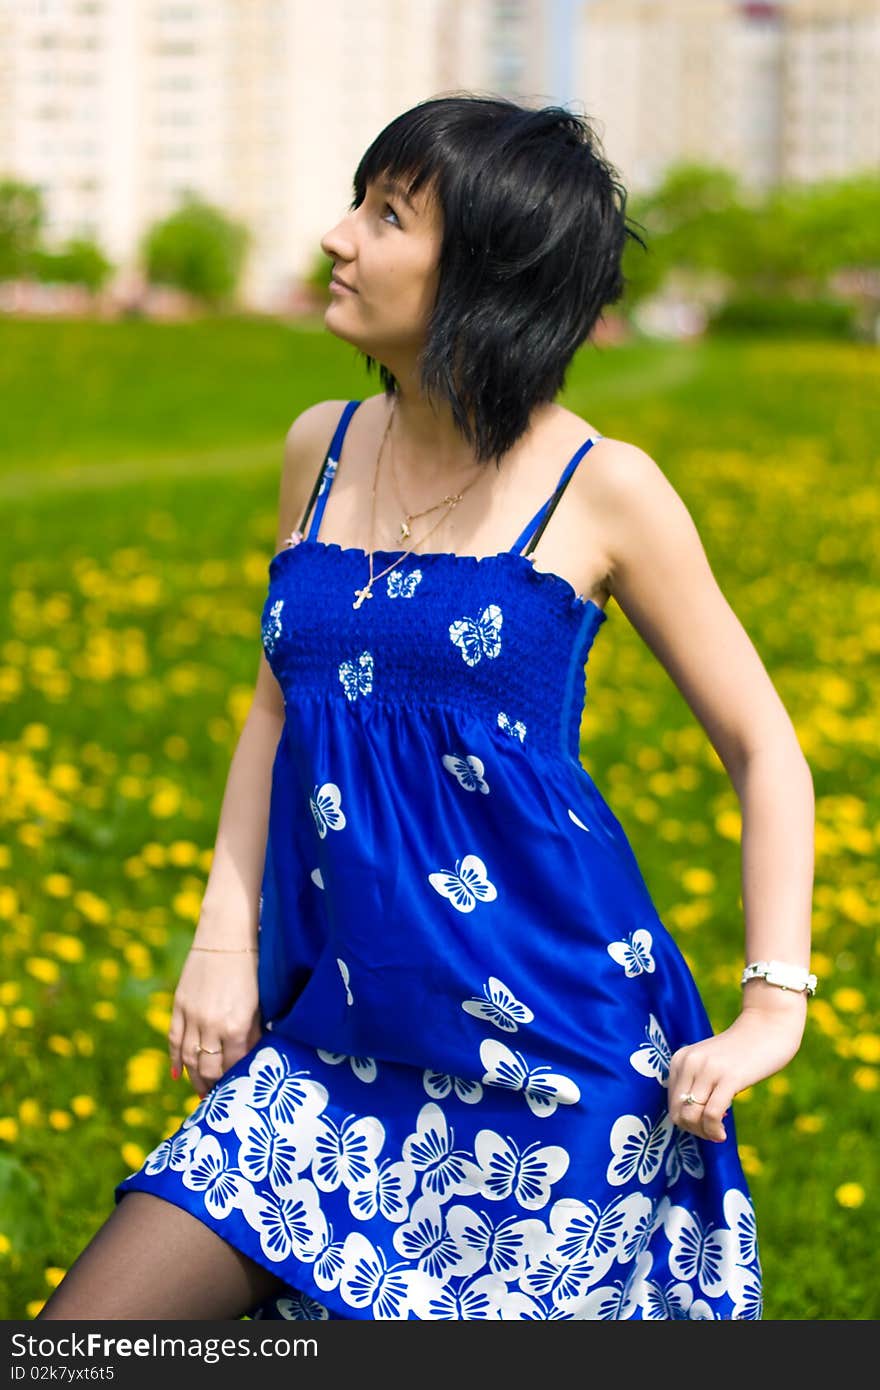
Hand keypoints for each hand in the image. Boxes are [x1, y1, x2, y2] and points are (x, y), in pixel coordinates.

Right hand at [168, 947, 261, 1099]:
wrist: (226, 935)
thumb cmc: (251, 967)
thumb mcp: (259, 1003)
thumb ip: (252, 1032)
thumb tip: (248, 1057)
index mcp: (236, 1026)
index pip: (233, 1066)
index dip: (234, 1081)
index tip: (236, 1092)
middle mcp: (212, 1026)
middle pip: (209, 1068)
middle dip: (213, 1087)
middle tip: (217, 1101)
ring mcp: (192, 1016)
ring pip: (189, 1059)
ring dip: (194, 1079)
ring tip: (200, 1093)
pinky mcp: (179, 1005)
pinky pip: (174, 1040)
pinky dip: (175, 1059)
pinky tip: (177, 1074)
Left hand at [668, 992, 807, 1142]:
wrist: (768, 1027)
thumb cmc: (742, 1051)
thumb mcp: (710, 1064)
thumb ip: (697, 1083)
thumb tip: (690, 1121)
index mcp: (680, 1059)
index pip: (672, 1103)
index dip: (687, 1122)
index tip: (706, 1124)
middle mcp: (689, 1062)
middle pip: (678, 1112)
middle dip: (694, 1130)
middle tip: (712, 1133)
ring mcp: (708, 1069)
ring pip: (692, 1116)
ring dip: (704, 1133)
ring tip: (719, 1134)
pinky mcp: (729, 1077)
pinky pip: (711, 1114)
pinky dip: (714, 1130)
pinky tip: (723, 1134)